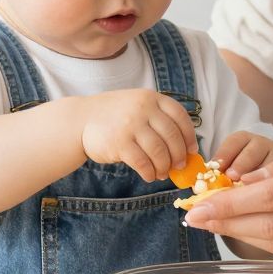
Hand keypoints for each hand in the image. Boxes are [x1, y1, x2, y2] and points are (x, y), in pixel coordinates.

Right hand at [78, 89, 196, 181]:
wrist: (80, 119)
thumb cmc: (114, 116)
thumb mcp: (137, 105)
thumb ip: (158, 118)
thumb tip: (184, 148)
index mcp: (151, 98)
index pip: (180, 116)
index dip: (189, 135)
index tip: (192, 150)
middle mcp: (143, 109)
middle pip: (172, 136)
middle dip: (179, 155)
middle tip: (179, 166)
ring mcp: (131, 125)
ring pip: (159, 152)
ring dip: (164, 167)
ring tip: (162, 173)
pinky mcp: (119, 143)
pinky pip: (143, 163)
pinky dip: (150, 172)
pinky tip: (150, 175)